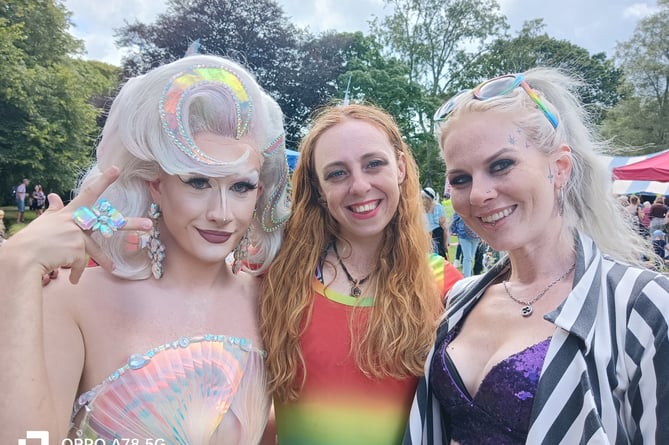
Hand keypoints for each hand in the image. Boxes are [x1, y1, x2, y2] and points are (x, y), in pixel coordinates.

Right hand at [5, 166, 151, 283]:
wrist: (22, 258)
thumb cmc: (32, 240)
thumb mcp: (44, 223)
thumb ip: (54, 211)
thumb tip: (53, 196)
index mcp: (69, 213)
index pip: (89, 193)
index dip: (104, 181)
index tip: (117, 169)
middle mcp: (76, 222)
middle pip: (108, 222)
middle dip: (130, 224)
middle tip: (149, 224)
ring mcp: (77, 236)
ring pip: (97, 251)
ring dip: (105, 262)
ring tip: (112, 269)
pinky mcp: (76, 251)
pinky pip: (81, 265)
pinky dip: (76, 273)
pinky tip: (72, 279)